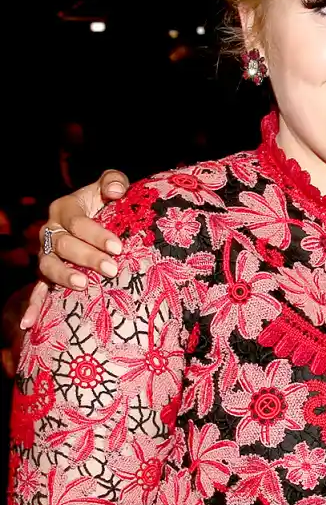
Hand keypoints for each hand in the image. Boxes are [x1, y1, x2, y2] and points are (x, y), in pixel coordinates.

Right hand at [20, 170, 129, 328]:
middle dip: (87, 257)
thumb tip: (114, 191)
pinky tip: (30, 323)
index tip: (118, 246)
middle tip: (111, 268)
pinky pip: (37, 289)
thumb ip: (114, 181)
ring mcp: (47, 254)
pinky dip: (33, 306)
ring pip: (48, 265)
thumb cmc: (106, 202)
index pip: (77, 222)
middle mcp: (51, 231)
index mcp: (64, 209)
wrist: (96, 218)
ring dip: (64, 276)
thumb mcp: (111, 186)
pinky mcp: (47, 273)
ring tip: (83, 285)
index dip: (95, 234)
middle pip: (64, 245)